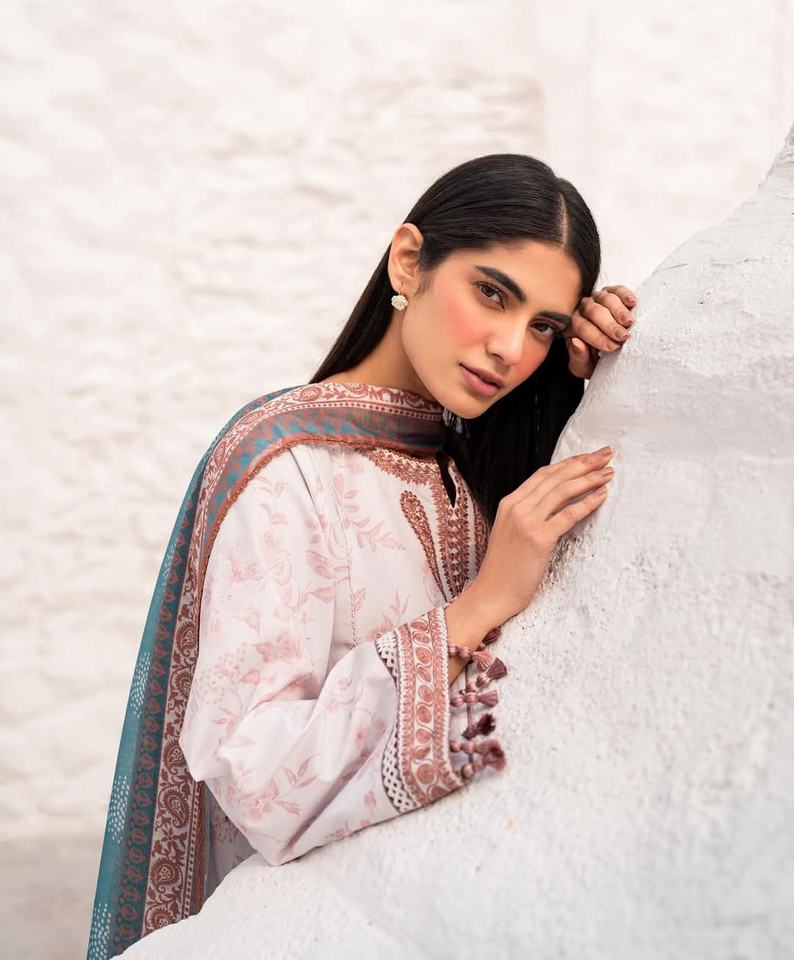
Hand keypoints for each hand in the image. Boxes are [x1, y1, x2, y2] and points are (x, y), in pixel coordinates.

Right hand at [467, 445, 614, 625]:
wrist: (492, 593)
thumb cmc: (504, 568)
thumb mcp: (511, 532)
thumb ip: (527, 514)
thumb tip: (554, 503)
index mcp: (509, 503)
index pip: (543, 474)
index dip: (568, 463)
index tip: (587, 456)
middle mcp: (517, 507)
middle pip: (555, 477)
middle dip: (583, 463)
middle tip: (605, 455)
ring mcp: (526, 522)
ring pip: (563, 491)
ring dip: (589, 479)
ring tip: (608, 473)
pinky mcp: (539, 538)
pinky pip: (568, 515)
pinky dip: (587, 502)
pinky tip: (601, 495)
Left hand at [564, 284, 638, 378]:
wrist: (611, 355)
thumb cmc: (594, 361)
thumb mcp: (584, 367)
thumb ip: (578, 358)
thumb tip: (576, 342)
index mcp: (572, 327)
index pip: (582, 327)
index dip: (597, 337)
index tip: (613, 347)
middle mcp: (582, 310)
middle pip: (593, 311)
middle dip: (609, 325)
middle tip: (623, 336)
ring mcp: (597, 299)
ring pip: (605, 298)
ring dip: (618, 311)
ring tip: (628, 323)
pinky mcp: (612, 292)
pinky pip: (617, 289)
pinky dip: (625, 295)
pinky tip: (632, 304)